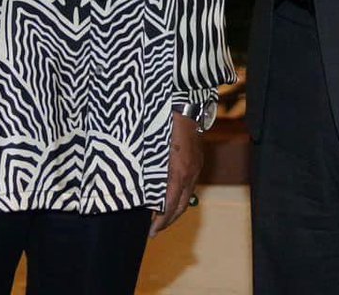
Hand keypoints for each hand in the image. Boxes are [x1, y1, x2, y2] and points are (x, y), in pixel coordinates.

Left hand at [150, 111, 203, 235]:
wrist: (185, 105)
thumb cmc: (163, 124)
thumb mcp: (153, 149)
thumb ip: (150, 172)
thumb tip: (141, 194)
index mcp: (178, 171)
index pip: (170, 205)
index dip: (161, 221)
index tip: (151, 232)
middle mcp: (190, 173)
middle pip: (180, 206)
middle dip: (168, 221)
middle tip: (154, 231)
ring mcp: (195, 168)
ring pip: (186, 197)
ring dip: (174, 210)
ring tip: (161, 219)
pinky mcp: (197, 162)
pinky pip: (190, 186)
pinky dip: (180, 197)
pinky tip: (170, 198)